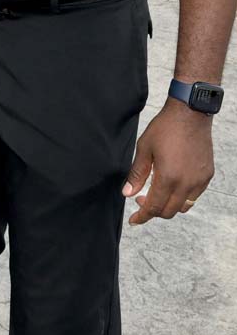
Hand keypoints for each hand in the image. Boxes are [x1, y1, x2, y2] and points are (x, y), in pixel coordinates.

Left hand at [122, 98, 213, 224]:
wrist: (190, 114)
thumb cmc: (165, 128)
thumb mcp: (144, 149)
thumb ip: (136, 174)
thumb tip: (127, 193)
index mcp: (168, 177)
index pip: (154, 207)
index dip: (142, 216)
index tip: (134, 220)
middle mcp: (186, 183)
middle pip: (169, 211)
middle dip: (153, 211)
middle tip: (141, 200)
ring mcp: (199, 180)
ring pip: (183, 206)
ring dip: (168, 205)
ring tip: (156, 193)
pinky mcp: (207, 175)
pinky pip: (194, 196)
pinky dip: (182, 197)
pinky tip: (172, 185)